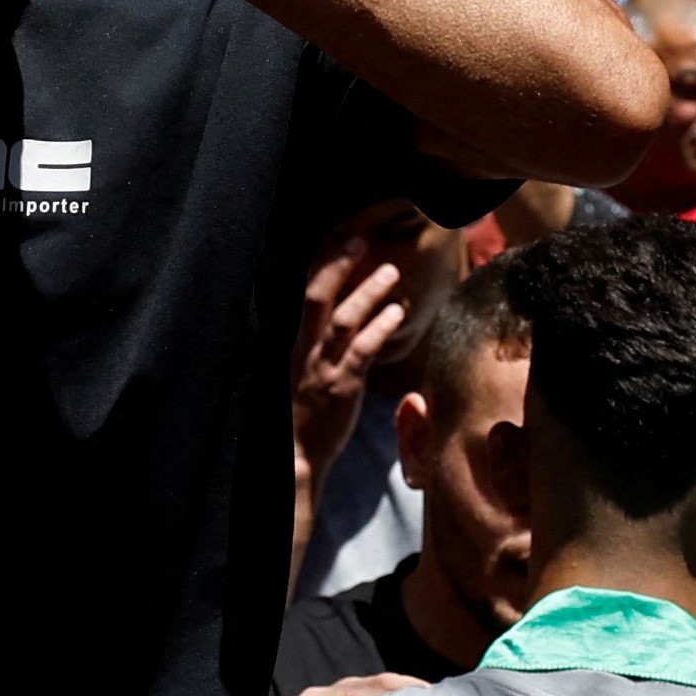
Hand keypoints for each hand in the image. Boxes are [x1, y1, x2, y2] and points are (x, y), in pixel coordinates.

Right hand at [286, 232, 414, 478]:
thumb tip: (344, 321)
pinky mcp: (342, 387)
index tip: (340, 241)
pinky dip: (380, 328)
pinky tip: (397, 312)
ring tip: (391, 272)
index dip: (322, 267)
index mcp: (298, 345)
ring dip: (368, 292)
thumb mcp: (309, 374)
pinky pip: (362, 351)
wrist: (298, 455)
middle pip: (317, 297)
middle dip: (338, 266)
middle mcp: (306, 350)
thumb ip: (323, 347)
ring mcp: (324, 368)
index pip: (305, 296)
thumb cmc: (307, 415)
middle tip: (360, 240)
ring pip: (343, 320)